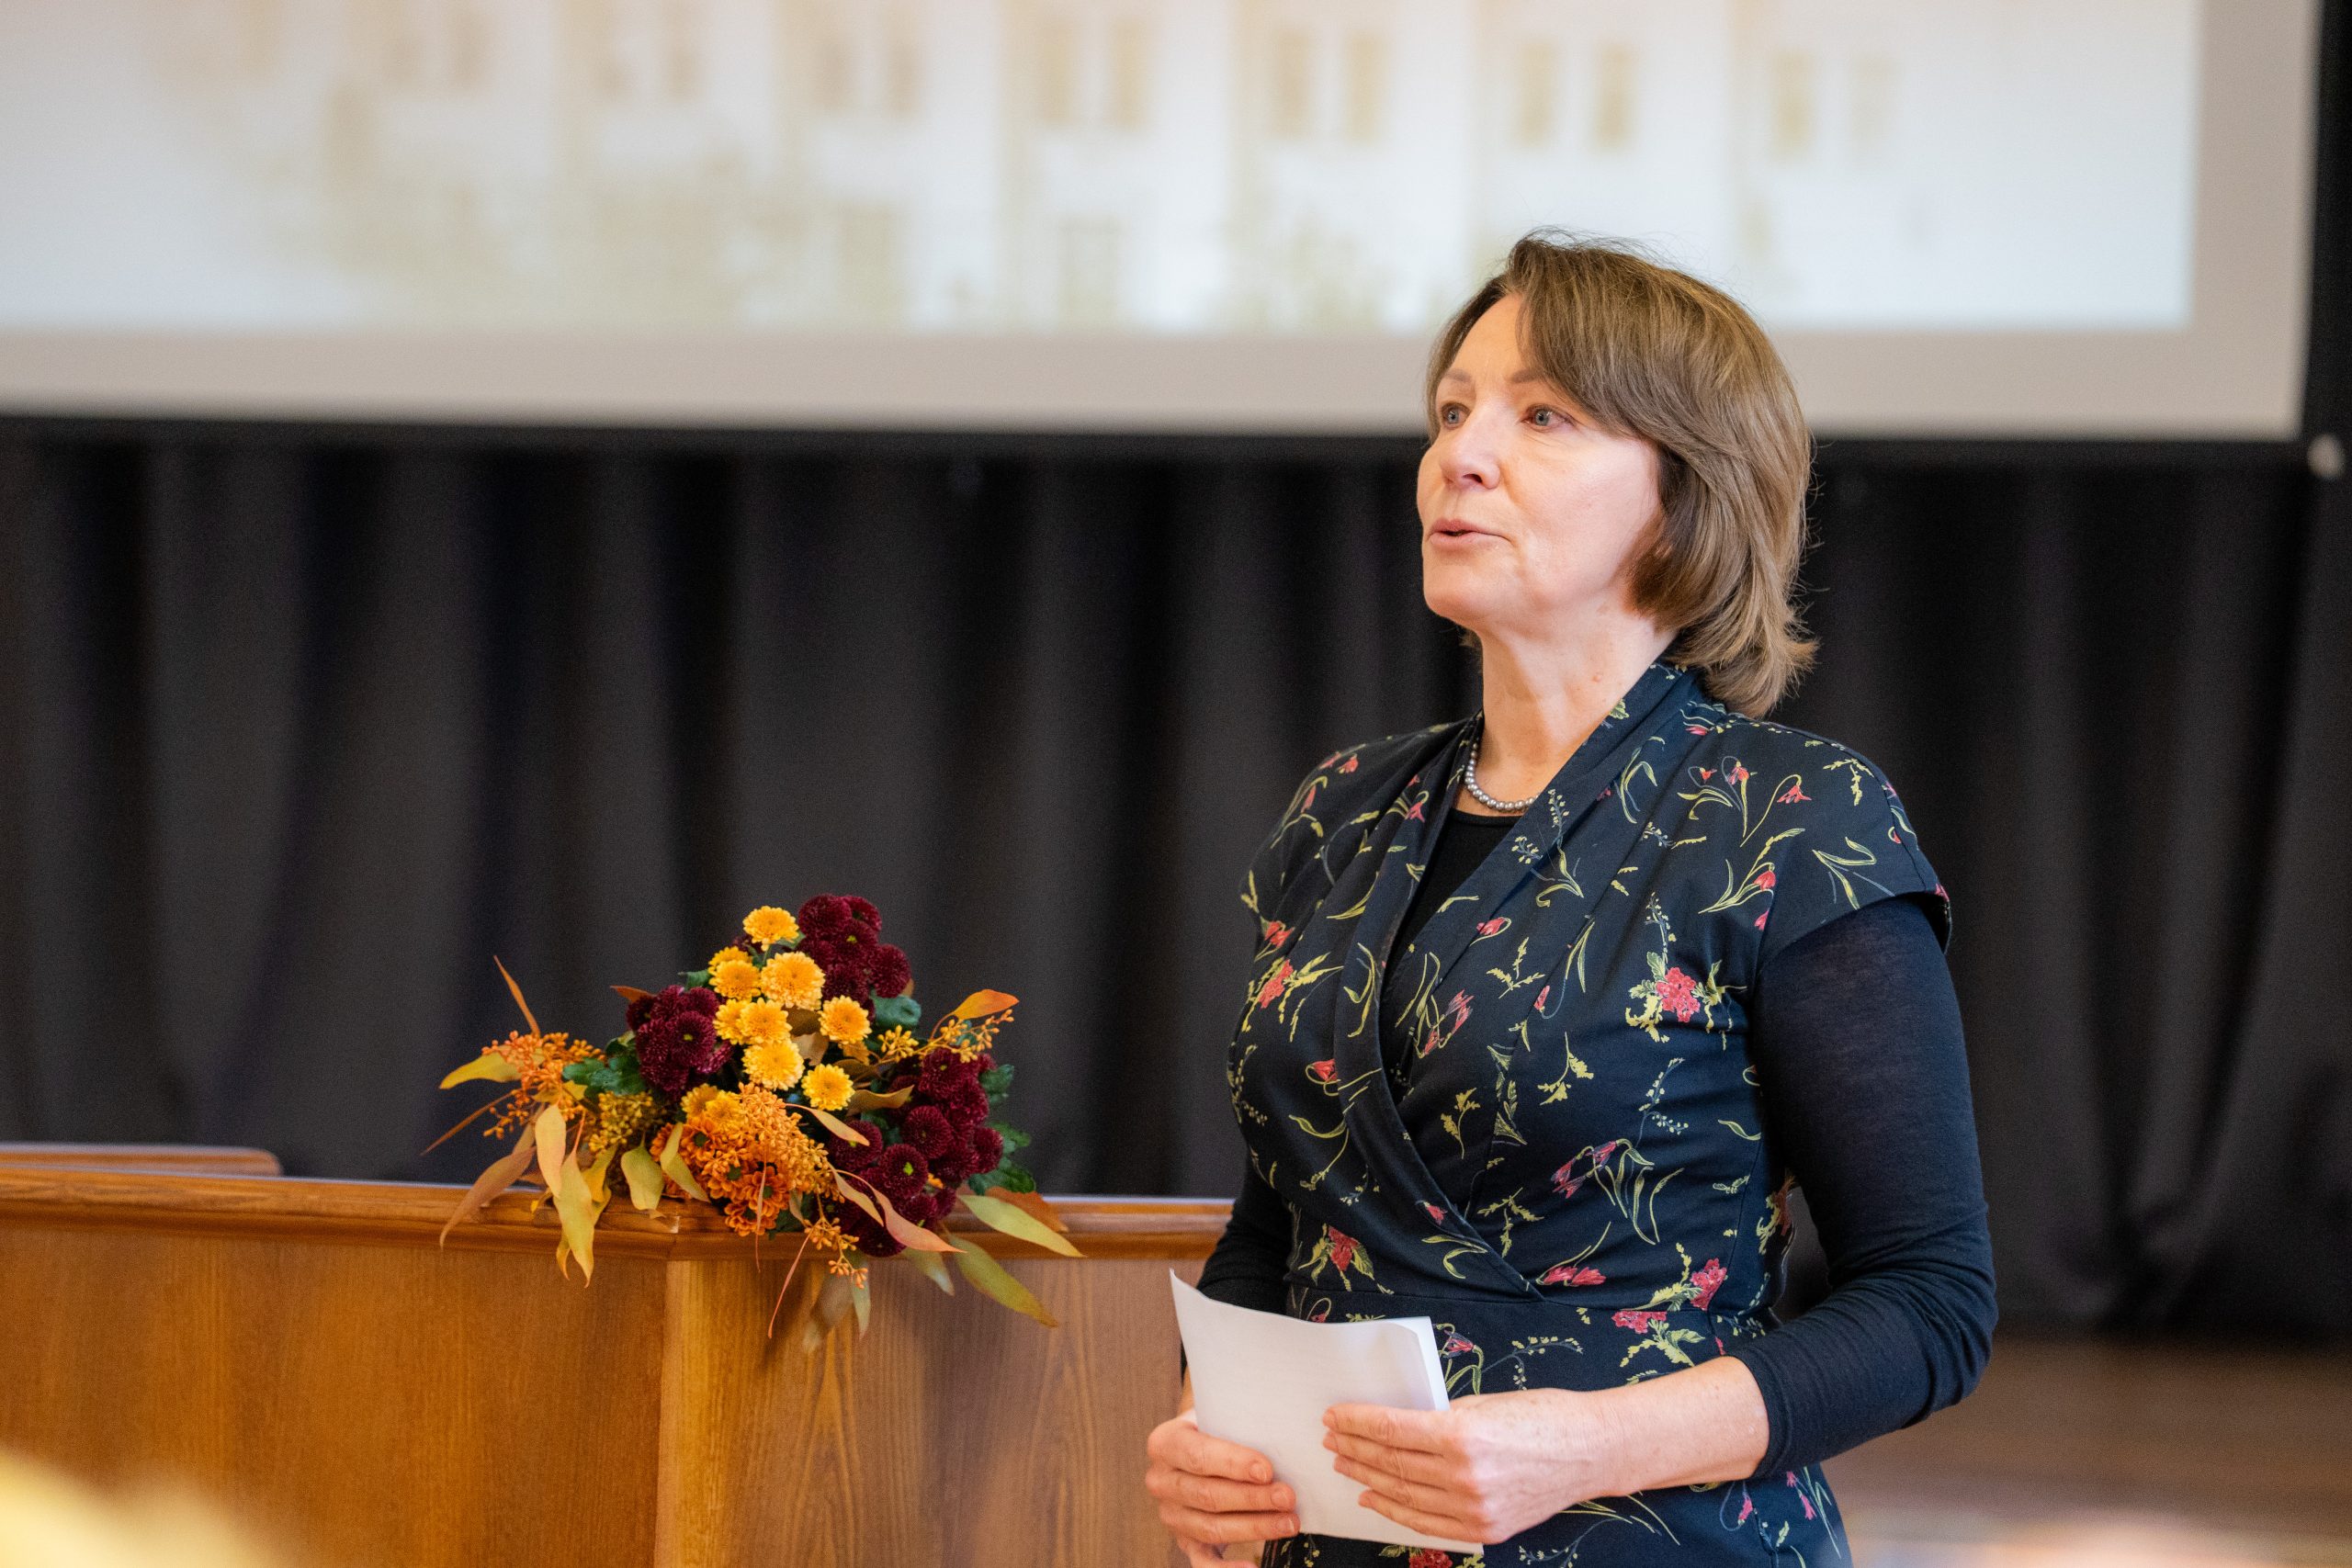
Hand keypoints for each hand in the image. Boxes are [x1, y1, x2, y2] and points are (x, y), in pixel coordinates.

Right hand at [1145, 1407, 1299, 1564]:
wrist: (1200, 1444)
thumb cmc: (1218, 1427)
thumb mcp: (1220, 1415)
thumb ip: (1241, 1424)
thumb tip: (1286, 1438)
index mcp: (1165, 1443)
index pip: (1198, 1456)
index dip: (1233, 1464)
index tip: (1267, 1470)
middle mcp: (1161, 1481)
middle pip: (1208, 1495)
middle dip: (1252, 1498)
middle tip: (1287, 1497)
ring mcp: (1171, 1514)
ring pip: (1211, 1527)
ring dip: (1255, 1527)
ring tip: (1289, 1522)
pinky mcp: (1184, 1540)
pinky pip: (1203, 1561)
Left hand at [1321, 1389, 1616, 1545]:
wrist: (1591, 1450)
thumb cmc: (1542, 1415)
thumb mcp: (1483, 1404)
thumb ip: (1437, 1417)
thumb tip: (1393, 1424)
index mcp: (1461, 1435)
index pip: (1391, 1429)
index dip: (1356, 1422)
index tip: (1334, 1416)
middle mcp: (1464, 1476)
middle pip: (1392, 1463)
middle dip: (1355, 1449)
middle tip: (1332, 1439)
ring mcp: (1474, 1508)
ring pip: (1404, 1495)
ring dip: (1368, 1479)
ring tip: (1345, 1466)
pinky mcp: (1485, 1528)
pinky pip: (1428, 1524)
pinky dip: (1396, 1512)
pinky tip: (1374, 1499)